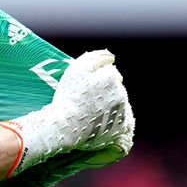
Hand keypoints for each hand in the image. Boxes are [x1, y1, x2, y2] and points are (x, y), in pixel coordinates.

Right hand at [0, 50, 131, 176]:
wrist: (64, 126)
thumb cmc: (69, 96)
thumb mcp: (77, 69)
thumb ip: (96, 57)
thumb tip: (110, 57)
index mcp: (112, 78)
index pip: (109, 71)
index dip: (95, 77)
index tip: (84, 85)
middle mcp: (121, 94)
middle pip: (115, 87)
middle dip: (104, 90)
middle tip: (85, 98)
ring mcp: (121, 113)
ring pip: (118, 103)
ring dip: (108, 104)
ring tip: (90, 111)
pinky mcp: (119, 129)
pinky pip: (121, 121)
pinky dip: (113, 120)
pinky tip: (100, 121)